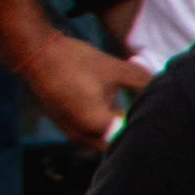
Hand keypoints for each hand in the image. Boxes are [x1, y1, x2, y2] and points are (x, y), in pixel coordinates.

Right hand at [18, 29, 153, 148]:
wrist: (33, 53)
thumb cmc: (72, 61)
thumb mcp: (113, 68)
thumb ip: (141, 80)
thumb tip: (161, 84)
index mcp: (95, 124)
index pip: (129, 136)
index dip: (145, 126)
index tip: (157, 116)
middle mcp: (81, 134)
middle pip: (116, 141)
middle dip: (130, 127)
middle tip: (145, 112)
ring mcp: (70, 131)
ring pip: (102, 137)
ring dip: (115, 125)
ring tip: (128, 106)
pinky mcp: (64, 124)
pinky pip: (89, 130)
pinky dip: (101, 121)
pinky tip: (109, 103)